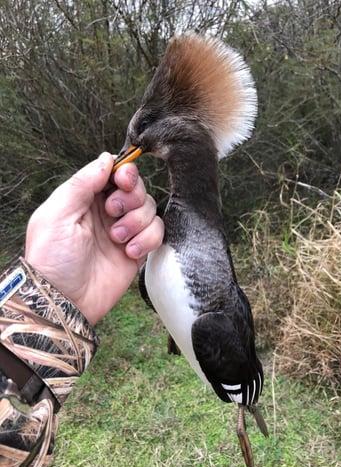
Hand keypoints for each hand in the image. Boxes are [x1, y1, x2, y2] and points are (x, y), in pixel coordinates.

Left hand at [25, 152, 163, 323]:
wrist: (64, 301)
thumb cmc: (52, 259)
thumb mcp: (57, 214)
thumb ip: (82, 183)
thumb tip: (107, 158)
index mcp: (84, 199)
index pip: (113, 174)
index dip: (124, 173)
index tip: (123, 180)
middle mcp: (106, 213)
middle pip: (136, 189)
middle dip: (131, 197)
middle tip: (114, 212)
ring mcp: (123, 232)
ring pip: (149, 210)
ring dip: (137, 221)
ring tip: (117, 239)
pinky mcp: (137, 251)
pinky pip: (156, 233)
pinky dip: (147, 240)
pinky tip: (129, 252)